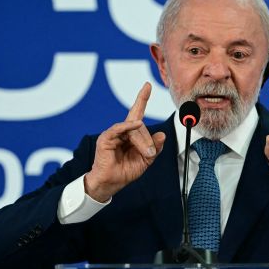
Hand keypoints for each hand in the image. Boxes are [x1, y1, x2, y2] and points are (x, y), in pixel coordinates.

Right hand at [84, 83, 165, 201]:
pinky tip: (136, 124)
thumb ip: (154, 147)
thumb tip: (163, 135)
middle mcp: (121, 131)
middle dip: (147, 140)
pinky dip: (128, 126)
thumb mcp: (145, 160)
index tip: (147, 86)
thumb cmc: (125, 171)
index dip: (142, 99)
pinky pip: (119, 129)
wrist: (111, 183)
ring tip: (145, 154)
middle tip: (150, 154)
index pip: (137, 113)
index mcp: (130, 134)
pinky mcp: (106, 138)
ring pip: (132, 128)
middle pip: (139, 125)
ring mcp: (113, 134)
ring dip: (141, 141)